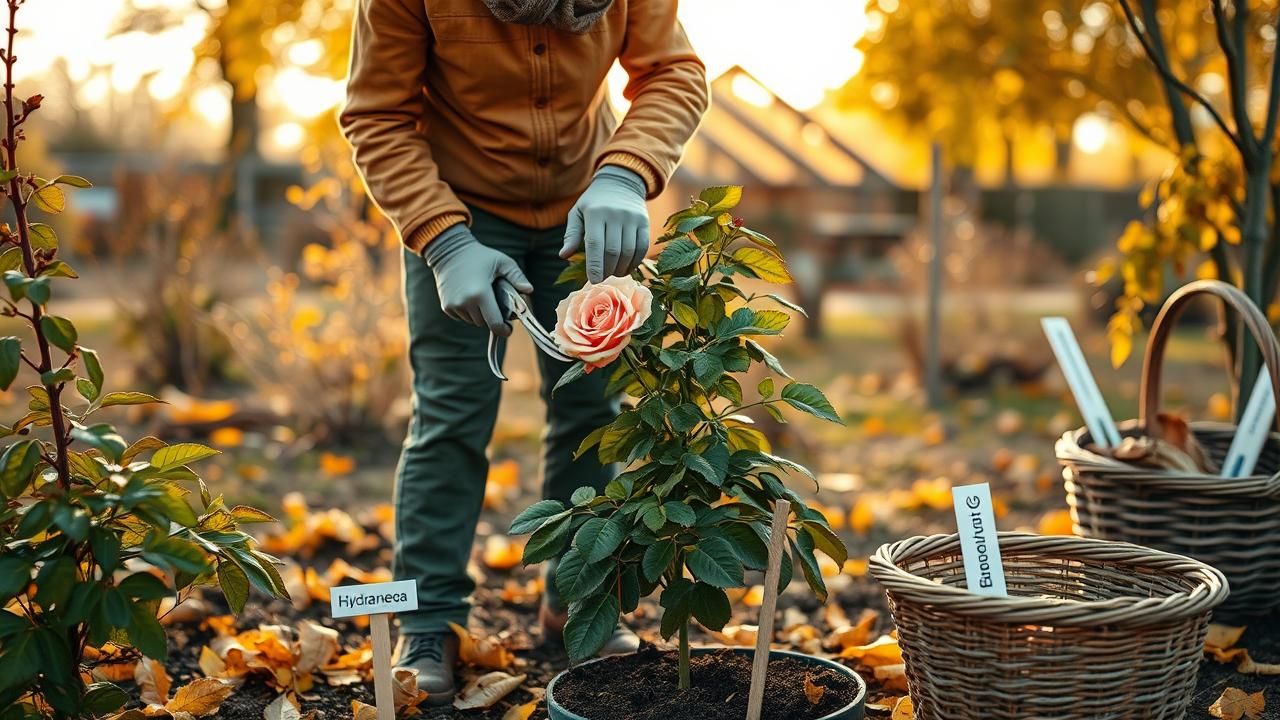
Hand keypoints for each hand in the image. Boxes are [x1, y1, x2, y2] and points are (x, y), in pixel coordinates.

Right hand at [422, 223, 531, 335]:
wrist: (448, 250)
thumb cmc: (479, 255)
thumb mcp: (501, 261)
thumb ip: (516, 276)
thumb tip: (529, 290)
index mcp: (481, 293)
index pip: (495, 323)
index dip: (503, 329)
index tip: (508, 328)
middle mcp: (465, 302)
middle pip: (484, 322)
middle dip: (491, 317)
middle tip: (495, 305)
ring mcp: (454, 305)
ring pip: (472, 321)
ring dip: (478, 315)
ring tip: (481, 298)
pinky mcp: (446, 306)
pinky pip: (461, 317)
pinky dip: (467, 311)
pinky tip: (468, 297)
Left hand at [560, 165, 649, 282]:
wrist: (621, 183)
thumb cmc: (594, 203)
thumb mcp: (578, 213)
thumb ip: (571, 234)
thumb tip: (563, 255)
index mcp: (595, 213)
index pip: (595, 244)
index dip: (595, 265)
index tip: (594, 280)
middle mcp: (615, 214)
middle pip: (613, 251)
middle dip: (607, 269)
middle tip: (602, 278)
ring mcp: (632, 218)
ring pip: (628, 252)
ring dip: (621, 268)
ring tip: (613, 273)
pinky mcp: (644, 222)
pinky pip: (642, 247)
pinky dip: (635, 262)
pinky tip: (626, 267)